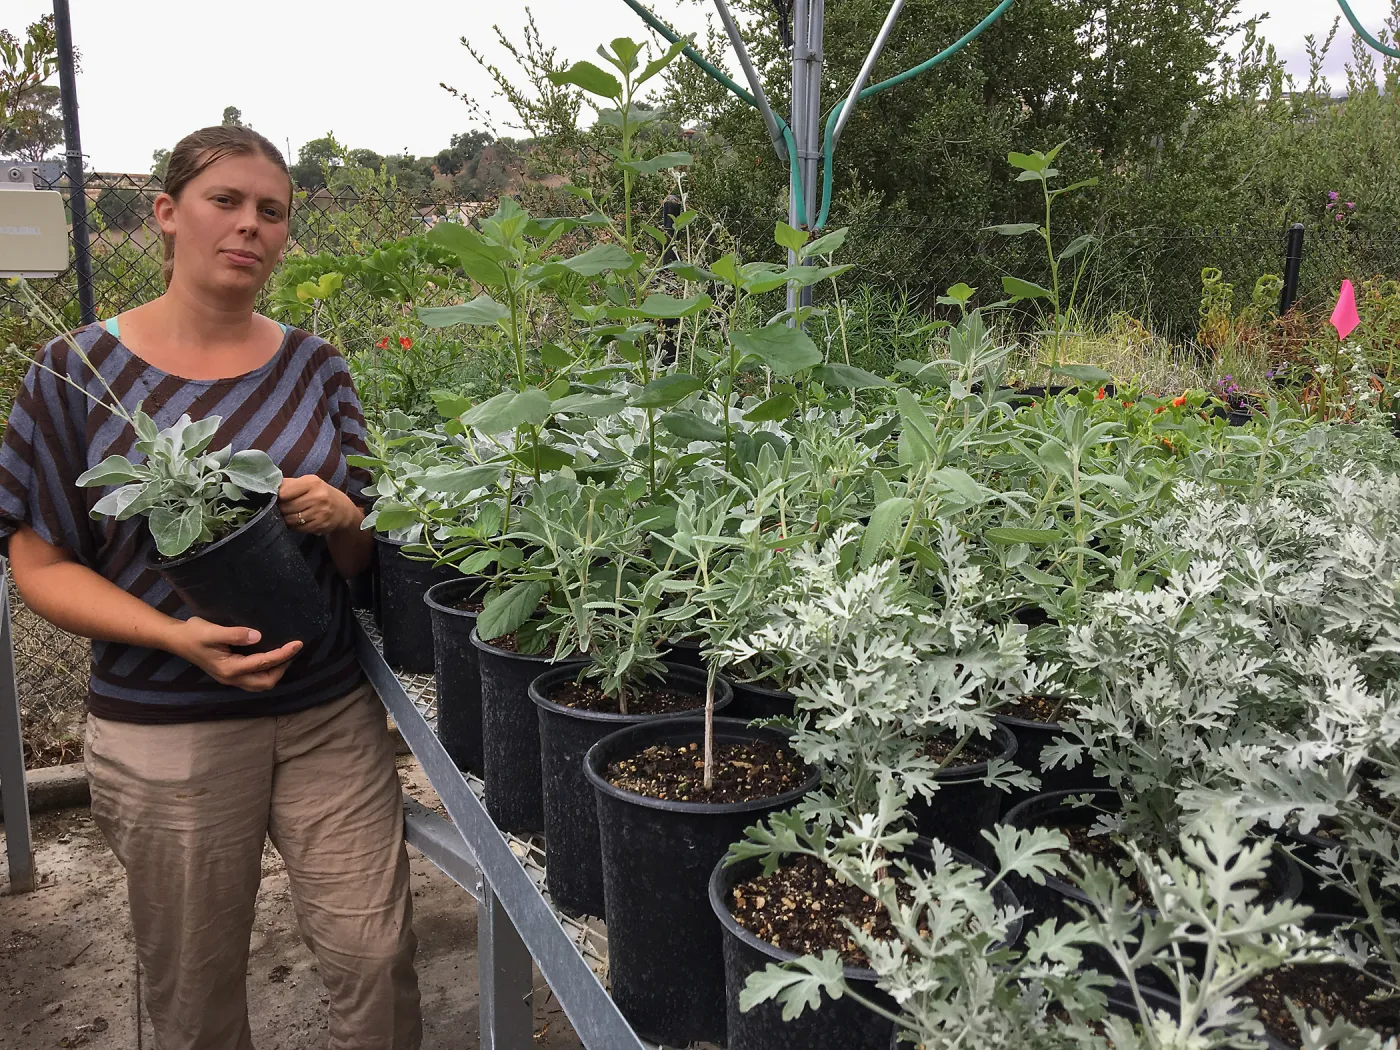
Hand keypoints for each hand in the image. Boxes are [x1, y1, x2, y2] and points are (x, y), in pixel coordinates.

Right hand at [167, 617, 302, 691]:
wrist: (176, 639)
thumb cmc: (194, 633)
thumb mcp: (213, 630)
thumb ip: (235, 634)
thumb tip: (258, 636)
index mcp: (230, 668)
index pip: (264, 663)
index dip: (284, 654)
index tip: (298, 643)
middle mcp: (231, 678)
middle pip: (266, 682)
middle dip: (282, 668)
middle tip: (292, 650)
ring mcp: (230, 678)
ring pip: (260, 683)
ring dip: (275, 672)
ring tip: (285, 655)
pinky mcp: (229, 674)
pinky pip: (254, 679)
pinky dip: (266, 671)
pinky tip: (270, 658)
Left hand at [279, 475, 358, 535]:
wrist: (342, 509)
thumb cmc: (319, 493)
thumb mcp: (308, 483)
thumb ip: (289, 484)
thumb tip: (268, 487)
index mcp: (312, 482)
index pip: (283, 492)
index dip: (277, 496)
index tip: (277, 498)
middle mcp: (318, 496)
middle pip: (286, 507)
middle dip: (280, 509)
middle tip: (281, 508)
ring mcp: (320, 512)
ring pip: (291, 519)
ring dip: (286, 519)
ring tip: (289, 515)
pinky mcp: (321, 525)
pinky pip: (299, 528)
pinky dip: (295, 526)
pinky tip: (297, 522)